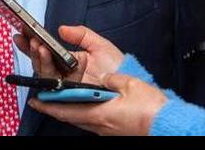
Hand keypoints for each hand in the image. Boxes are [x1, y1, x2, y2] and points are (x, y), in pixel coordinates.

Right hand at [14, 25, 123, 85]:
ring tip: (40, 48)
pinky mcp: (67, 99)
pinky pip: (52, 93)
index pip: (45, 51)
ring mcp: (64, 86)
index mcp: (68, 61)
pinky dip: (43, 86)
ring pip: (44, 75)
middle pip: (40, 63)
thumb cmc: (117, 68)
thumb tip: (61, 29)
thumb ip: (81, 34)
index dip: (32, 42)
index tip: (23, 32)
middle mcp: (63, 74)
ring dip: (39, 61)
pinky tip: (40, 74)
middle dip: (33, 50)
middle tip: (33, 40)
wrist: (128, 84)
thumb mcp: (99, 45)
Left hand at [28, 73, 167, 135]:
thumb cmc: (152, 110)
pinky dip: (80, 110)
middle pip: (68, 115)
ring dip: (66, 108)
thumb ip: (112, 79)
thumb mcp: (130, 85)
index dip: (47, 106)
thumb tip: (103, 77)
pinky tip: (82, 103)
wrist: (170, 126)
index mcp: (99, 114)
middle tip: (41, 97)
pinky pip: (90, 119)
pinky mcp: (112, 128)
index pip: (65, 110)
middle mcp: (98, 124)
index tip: (34, 101)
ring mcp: (105, 128)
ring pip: (78, 118)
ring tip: (57, 97)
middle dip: (53, 106)